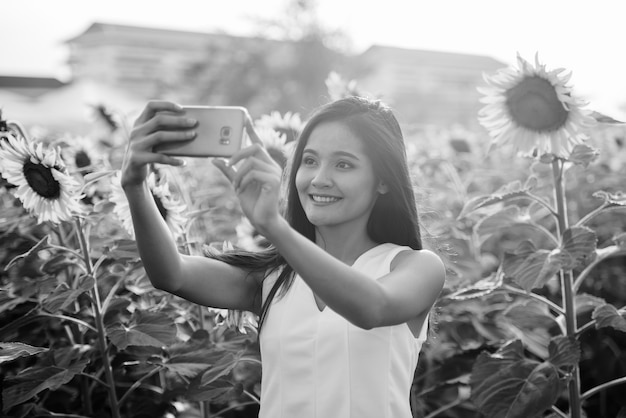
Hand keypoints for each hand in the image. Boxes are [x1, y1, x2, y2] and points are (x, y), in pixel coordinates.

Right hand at [121, 100, 196, 188]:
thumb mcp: (152, 139)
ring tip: (192, 136)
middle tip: (194, 123)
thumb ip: (163, 131)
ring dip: (178, 135)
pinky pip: (159, 157)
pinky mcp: (137, 158)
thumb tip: (189, 127)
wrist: (131, 173)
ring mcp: (136, 144)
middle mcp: (136, 131)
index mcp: (139, 123)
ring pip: (160, 136)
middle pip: (159, 120)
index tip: (182, 108)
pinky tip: (184, 163)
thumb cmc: (148, 152)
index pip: (151, 106)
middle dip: (178, 120)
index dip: (166, 105)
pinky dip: (173, 160)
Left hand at [212, 113, 282, 234]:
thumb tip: (214, 159)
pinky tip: (241, 190)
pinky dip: (243, 180)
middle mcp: (271, 165)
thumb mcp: (236, 184)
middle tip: (228, 163)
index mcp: (263, 164)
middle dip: (238, 154)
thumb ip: (228, 171)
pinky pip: (254, 172)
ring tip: (236, 187)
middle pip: (255, 147)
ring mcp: (274, 172)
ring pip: (251, 161)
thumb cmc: (253, 203)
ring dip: (239, 173)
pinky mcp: (274, 181)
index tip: (244, 116)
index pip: (258, 142)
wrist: (262, 220)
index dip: (251, 129)